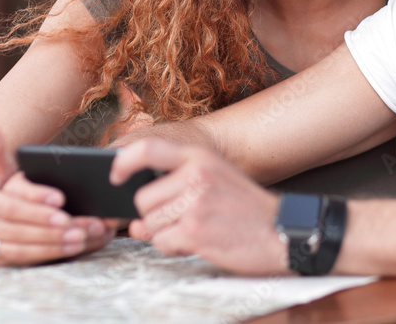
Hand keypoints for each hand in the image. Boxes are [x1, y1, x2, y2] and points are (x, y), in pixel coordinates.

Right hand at [0, 126, 115, 265]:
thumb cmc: (2, 182)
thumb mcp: (1, 168)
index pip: (8, 204)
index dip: (35, 204)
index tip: (63, 199)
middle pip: (13, 230)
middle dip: (48, 229)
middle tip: (81, 226)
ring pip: (17, 249)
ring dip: (51, 245)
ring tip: (82, 237)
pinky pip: (19, 261)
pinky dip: (46, 255)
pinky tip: (71, 249)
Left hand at [111, 138, 284, 274]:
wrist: (280, 230)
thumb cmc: (246, 206)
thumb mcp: (216, 177)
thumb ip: (177, 186)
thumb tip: (136, 220)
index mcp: (199, 157)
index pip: (147, 149)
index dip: (123, 162)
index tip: (115, 175)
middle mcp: (195, 176)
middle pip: (143, 199)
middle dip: (155, 215)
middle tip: (183, 218)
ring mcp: (194, 204)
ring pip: (150, 224)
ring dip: (165, 233)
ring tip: (195, 228)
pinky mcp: (194, 232)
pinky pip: (161, 243)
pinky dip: (174, 247)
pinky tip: (197, 241)